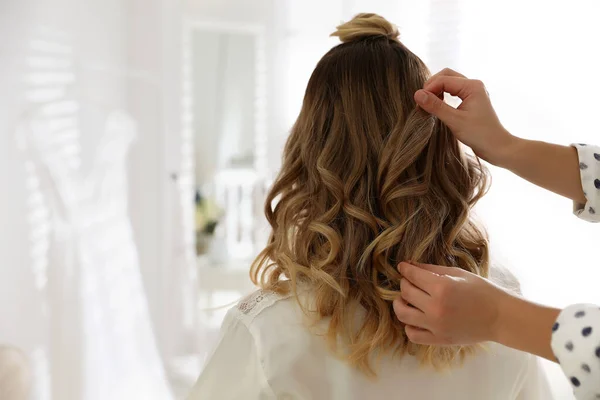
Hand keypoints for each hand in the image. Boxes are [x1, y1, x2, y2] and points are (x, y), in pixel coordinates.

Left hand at [393, 262, 509, 344]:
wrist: (500, 317)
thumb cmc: (482, 291)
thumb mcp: (457, 273)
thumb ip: (431, 269)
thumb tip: (410, 265)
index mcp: (442, 288)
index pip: (412, 276)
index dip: (405, 269)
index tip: (402, 267)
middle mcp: (435, 307)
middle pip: (405, 293)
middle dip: (404, 283)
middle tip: (409, 281)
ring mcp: (436, 326)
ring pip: (403, 314)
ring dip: (400, 304)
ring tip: (406, 300)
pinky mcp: (439, 340)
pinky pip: (412, 334)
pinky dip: (409, 325)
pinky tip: (415, 317)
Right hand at [414, 68, 516, 165]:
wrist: (496, 146)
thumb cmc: (479, 134)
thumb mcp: (454, 120)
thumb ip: (436, 106)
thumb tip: (417, 94)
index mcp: (472, 86)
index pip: (444, 80)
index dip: (429, 89)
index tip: (418, 103)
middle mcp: (473, 85)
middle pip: (446, 75)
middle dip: (432, 86)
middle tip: (422, 101)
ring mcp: (472, 92)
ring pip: (449, 82)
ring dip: (436, 90)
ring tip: (428, 105)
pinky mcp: (470, 100)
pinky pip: (453, 91)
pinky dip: (442, 95)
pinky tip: (437, 106)